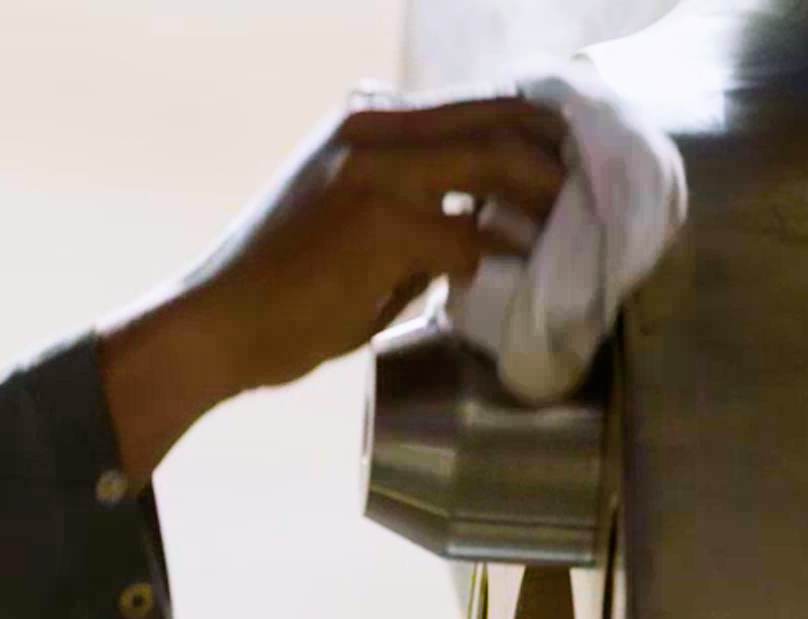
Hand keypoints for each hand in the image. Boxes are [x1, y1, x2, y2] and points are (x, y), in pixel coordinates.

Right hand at [100, 93, 569, 476]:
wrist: (213, 326)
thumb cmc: (276, 290)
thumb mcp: (344, 219)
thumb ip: (411, 208)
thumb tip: (481, 224)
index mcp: (364, 121)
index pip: (473, 103)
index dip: (533, 126)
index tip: (571, 158)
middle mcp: (371, 129)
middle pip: (498, 118)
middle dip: (557, 154)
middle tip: (595, 190)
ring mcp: (376, 172)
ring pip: (495, 163)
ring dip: (544, 199)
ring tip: (575, 230)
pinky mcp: (381, 225)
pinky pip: (468, 237)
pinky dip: (495, 260)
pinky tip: (508, 281)